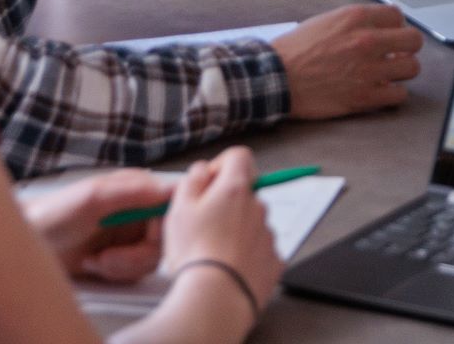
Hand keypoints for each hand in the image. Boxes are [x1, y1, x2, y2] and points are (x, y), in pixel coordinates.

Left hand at [22, 169, 170, 283]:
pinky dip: (115, 273)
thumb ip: (130, 193)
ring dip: (122, 265)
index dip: (165, 227)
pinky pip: (135, 271)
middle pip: (163, 239)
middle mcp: (137, 210)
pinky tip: (94, 264)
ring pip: (150, 259)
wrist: (28, 242)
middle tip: (109, 258)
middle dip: (136, 255)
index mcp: (136, 189)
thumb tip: (168, 189)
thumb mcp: (91, 199)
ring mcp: (130, 235)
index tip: (147, 241)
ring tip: (97, 260)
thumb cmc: (53, 214)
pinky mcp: (121, 256)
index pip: (171, 207)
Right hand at [160, 149, 281, 321]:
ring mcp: (268, 234)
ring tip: (211, 255)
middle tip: (200, 227)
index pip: (239, 156)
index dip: (221, 164)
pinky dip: (246, 256)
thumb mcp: (179, 208)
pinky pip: (259, 250)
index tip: (207, 182)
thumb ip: (191, 181)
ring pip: (251, 223)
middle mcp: (258, 207)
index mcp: (235, 189)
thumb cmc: (195, 253)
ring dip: (235, 231)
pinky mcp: (274, 261)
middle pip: (243, 193)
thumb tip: (202, 170)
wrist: (216, 298)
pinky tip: (228, 269)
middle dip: (224, 204)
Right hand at [272, 2, 424, 119]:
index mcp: (356, 18)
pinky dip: (393, 94)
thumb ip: (355, 22)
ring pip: (412, 68)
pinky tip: (382, 92)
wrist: (276, 78)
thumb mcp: (326, 21)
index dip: (395, 27)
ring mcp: (369, 70)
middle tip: (396, 54)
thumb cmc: (294, 50)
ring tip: (390, 74)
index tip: (389, 35)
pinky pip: (399, 95)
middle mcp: (367, 41)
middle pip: (414, 40)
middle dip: (407, 47)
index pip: (397, 16)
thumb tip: (377, 28)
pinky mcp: (365, 97)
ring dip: (402, 71)